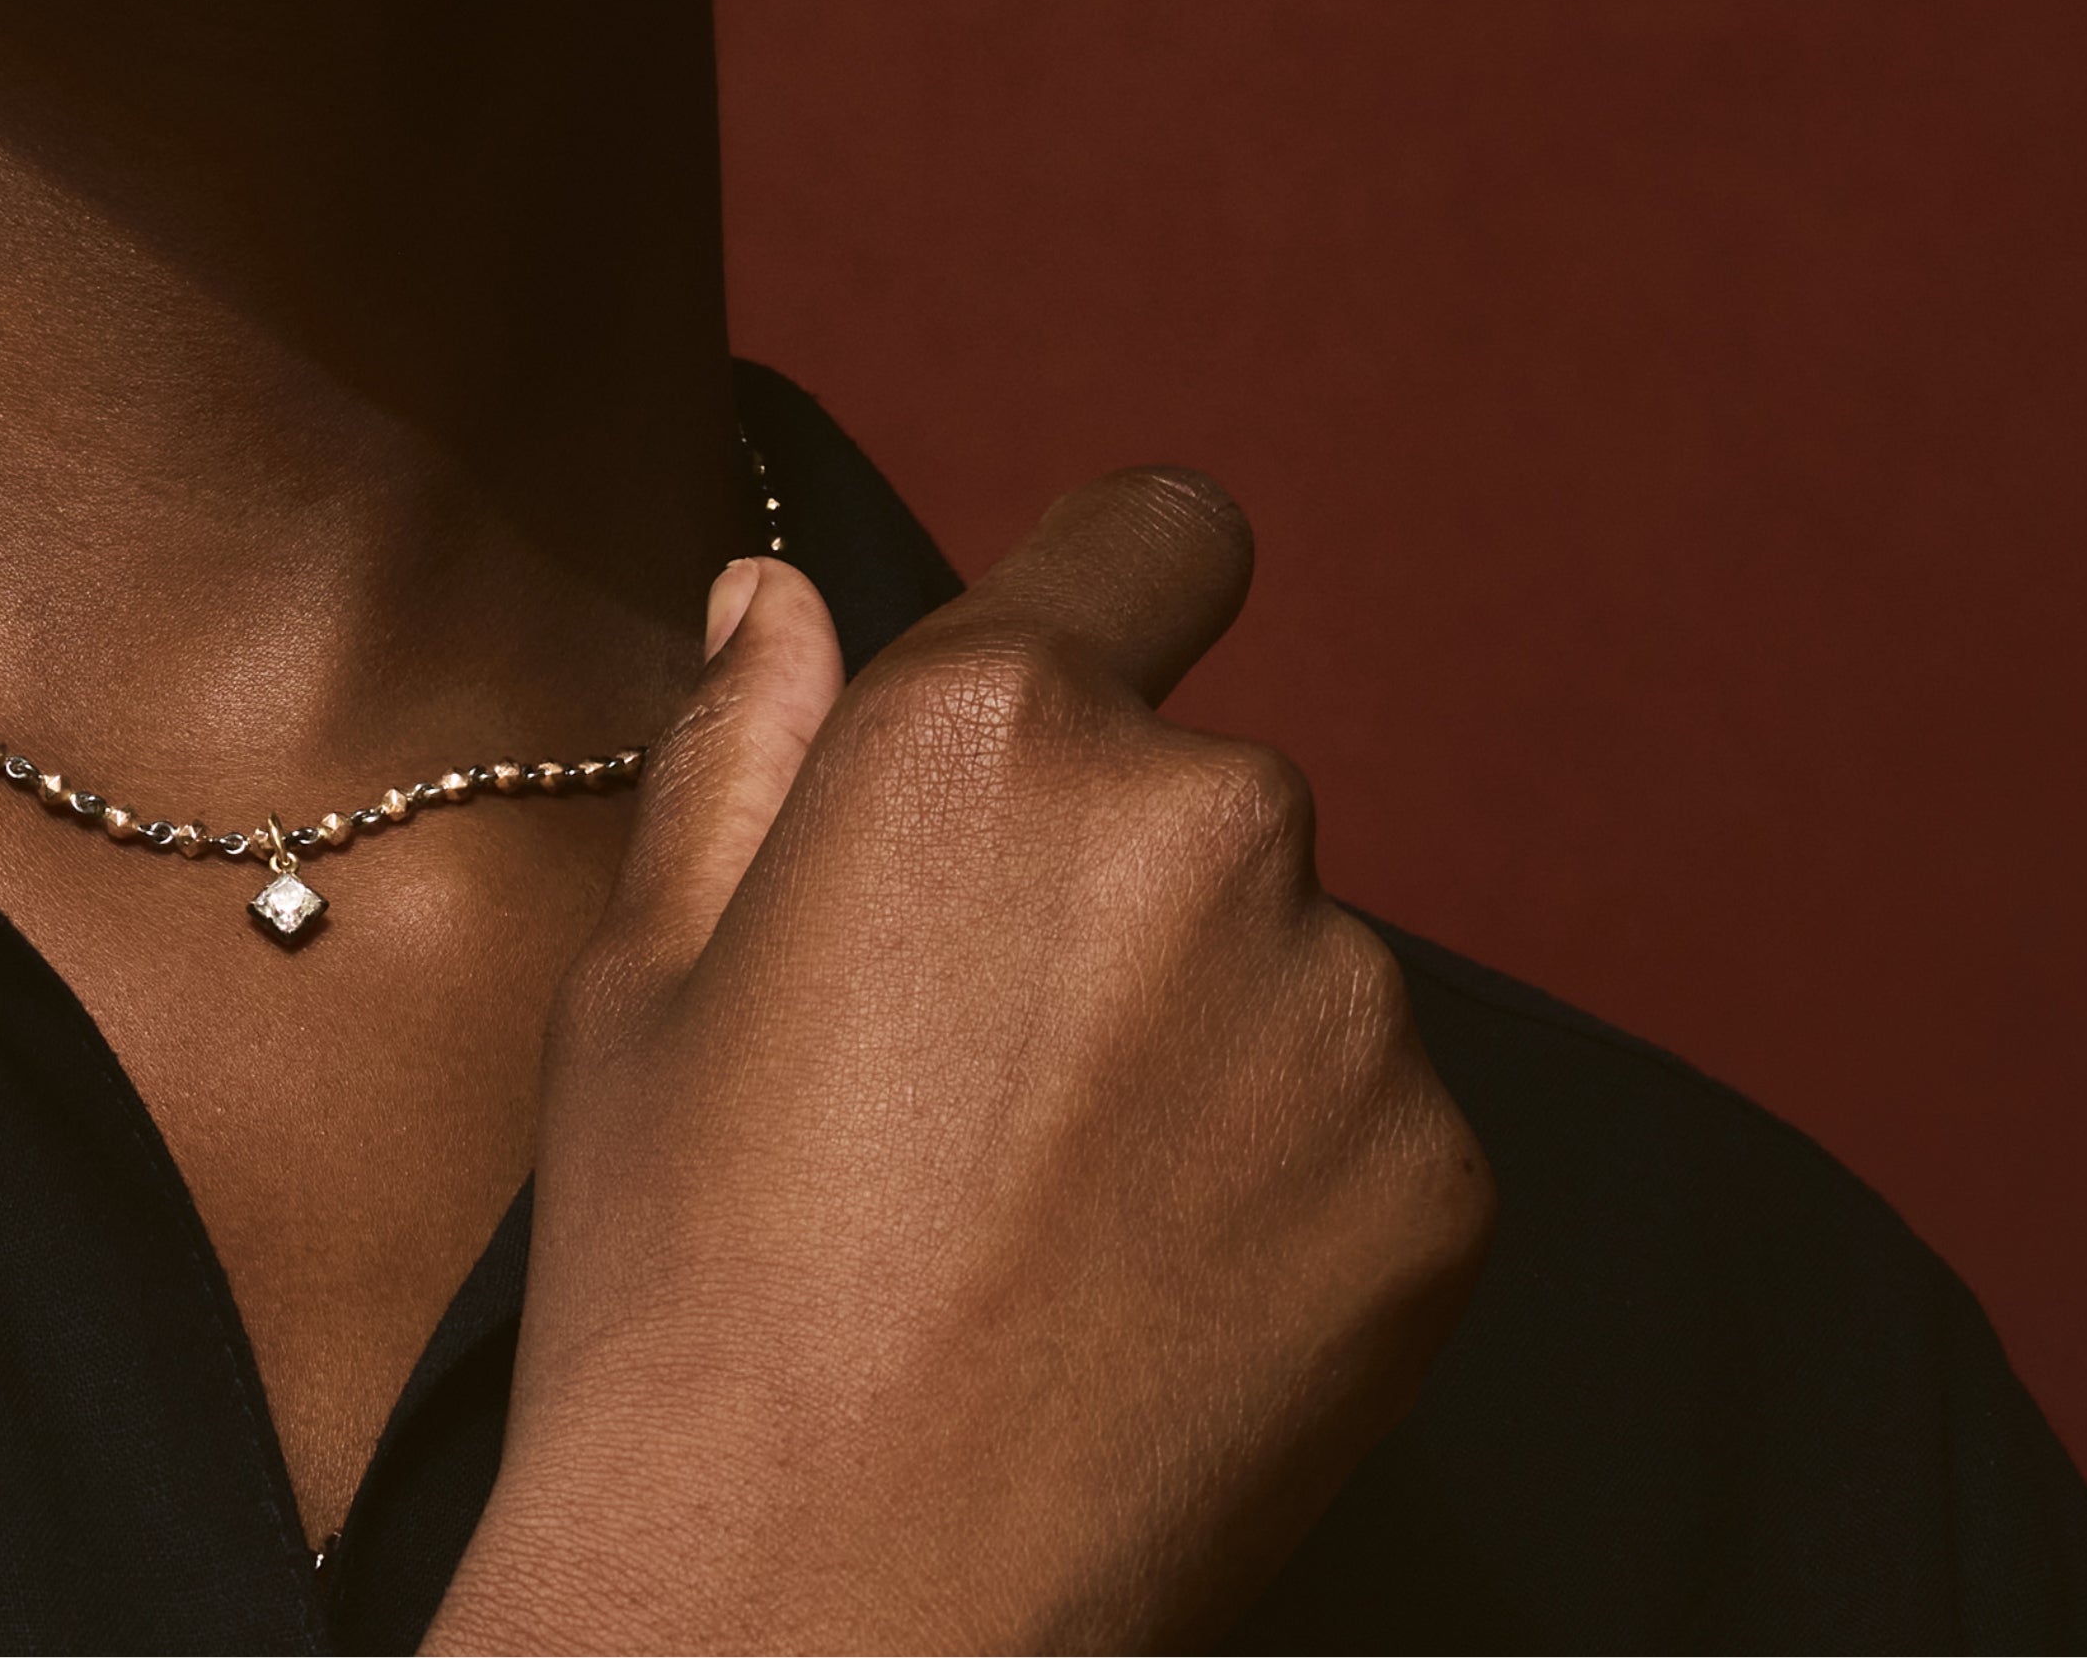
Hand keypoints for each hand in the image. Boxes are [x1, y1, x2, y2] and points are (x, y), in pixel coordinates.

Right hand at [430, 471, 1493, 1653]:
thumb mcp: (645, 988)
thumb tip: (780, 596)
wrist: (821, 1608)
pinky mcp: (1441, 1187)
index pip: (1154, 535)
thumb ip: (740, 753)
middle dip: (1114, 887)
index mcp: (992, 731)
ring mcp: (1349, 1014)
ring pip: (1290, 966)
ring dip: (1203, 1045)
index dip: (1114, 595)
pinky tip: (1137, 1308)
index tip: (1079, 705)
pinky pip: (1369, 1127)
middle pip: (1201, 789)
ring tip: (1041, 1225)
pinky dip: (1282, 1194)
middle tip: (965, 1080)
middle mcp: (1210, 825)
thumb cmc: (685, 1290)